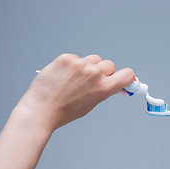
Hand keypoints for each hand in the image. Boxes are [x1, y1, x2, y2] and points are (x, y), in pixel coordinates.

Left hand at [16, 54, 134, 130]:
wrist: (42, 109)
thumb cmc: (64, 111)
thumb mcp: (91, 104)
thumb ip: (104, 91)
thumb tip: (115, 84)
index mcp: (104, 88)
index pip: (128, 74)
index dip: (126, 77)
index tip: (123, 78)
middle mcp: (94, 74)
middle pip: (109, 65)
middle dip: (103, 72)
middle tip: (91, 81)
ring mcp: (80, 64)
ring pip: (93, 59)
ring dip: (88, 66)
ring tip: (75, 79)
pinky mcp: (66, 58)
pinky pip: (76, 57)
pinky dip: (72, 64)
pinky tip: (64, 75)